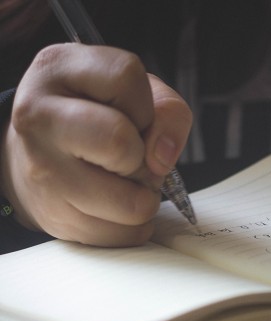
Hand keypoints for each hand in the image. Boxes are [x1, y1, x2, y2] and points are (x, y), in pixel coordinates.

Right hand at [1, 43, 191, 246]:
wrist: (37, 157)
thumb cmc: (97, 118)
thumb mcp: (134, 94)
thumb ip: (167, 111)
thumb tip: (163, 156)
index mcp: (58, 69)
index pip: (126, 77)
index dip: (145, 103)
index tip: (132, 115)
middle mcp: (39, 118)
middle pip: (121, 144)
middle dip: (143, 155)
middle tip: (131, 155)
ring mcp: (42, 173)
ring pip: (131, 203)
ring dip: (144, 196)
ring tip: (123, 180)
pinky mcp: (56, 220)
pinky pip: (126, 235)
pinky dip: (134, 224)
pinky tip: (113, 204)